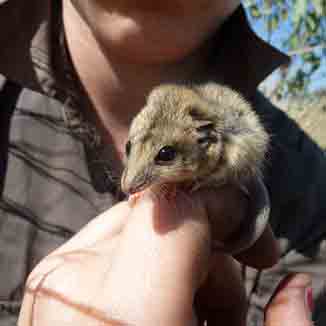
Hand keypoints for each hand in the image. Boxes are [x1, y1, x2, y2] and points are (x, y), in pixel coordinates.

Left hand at [18, 186, 305, 324]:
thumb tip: (297, 287)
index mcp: (122, 311)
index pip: (175, 205)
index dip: (222, 207)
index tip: (253, 240)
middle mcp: (74, 281)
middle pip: (162, 215)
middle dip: (209, 248)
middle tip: (230, 304)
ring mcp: (54, 279)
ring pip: (141, 226)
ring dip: (180, 263)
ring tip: (196, 321)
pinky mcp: (50, 282)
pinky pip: (117, 244)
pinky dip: (149, 266)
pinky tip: (161, 312)